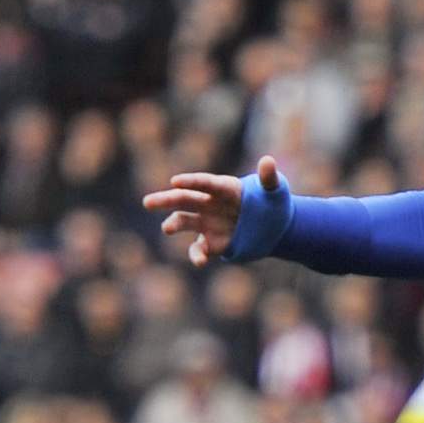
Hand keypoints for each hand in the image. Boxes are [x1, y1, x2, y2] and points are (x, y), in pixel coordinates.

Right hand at [145, 154, 279, 268]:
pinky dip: (197, 255)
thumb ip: (270, 178)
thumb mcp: (276, 190)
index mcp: (223, 188)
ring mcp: (207, 223)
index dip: (190, 182)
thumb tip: (268, 161)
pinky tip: (200, 262)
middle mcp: (209, 203)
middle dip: (165, 200)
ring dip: (173, 224)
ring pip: (183, 221)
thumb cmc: (272, 202)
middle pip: (183, 199)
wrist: (273, 227)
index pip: (204, 183)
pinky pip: (198, 249)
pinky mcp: (211, 242)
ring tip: (167, 228)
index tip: (175, 181)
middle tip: (147, 203)